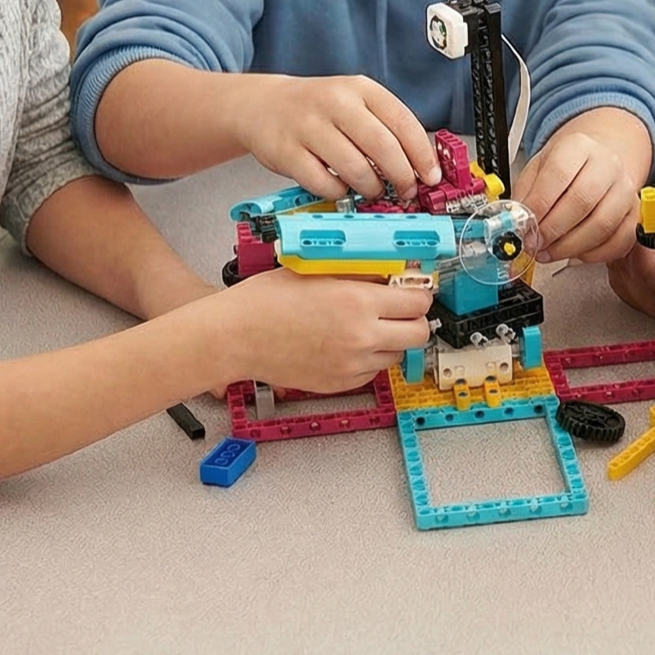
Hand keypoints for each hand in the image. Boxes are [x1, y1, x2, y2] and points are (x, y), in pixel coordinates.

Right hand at [218, 267, 433, 393]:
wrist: (235, 336)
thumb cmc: (266, 300)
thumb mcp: (319, 270)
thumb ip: (362, 273)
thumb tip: (394, 271)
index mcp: (357, 302)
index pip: (417, 302)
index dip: (419, 293)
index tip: (415, 289)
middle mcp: (360, 337)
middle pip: (418, 334)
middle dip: (414, 319)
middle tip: (402, 310)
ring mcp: (351, 365)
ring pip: (397, 355)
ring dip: (392, 340)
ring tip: (369, 325)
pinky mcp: (339, 383)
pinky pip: (372, 372)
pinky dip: (369, 358)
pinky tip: (348, 342)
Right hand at [231, 74, 440, 201]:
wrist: (262, 105)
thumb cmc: (317, 108)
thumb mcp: (355, 102)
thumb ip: (385, 127)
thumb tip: (420, 166)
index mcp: (361, 89)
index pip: (404, 122)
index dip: (422, 154)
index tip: (431, 176)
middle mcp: (336, 103)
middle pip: (383, 147)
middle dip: (402, 176)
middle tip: (406, 190)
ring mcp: (309, 127)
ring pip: (355, 168)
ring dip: (372, 187)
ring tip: (373, 189)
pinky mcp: (287, 152)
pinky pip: (324, 184)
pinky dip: (339, 192)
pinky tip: (340, 186)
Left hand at [509, 130, 638, 265]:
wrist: (598, 159)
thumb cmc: (567, 166)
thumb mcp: (538, 168)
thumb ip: (525, 195)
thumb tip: (518, 224)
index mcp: (578, 146)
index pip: (559, 174)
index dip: (539, 205)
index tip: (524, 226)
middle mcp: (607, 164)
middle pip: (582, 201)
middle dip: (553, 230)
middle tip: (535, 244)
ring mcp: (625, 189)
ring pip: (602, 225)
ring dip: (571, 247)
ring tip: (550, 252)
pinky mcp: (635, 212)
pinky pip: (620, 241)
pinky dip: (595, 254)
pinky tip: (576, 254)